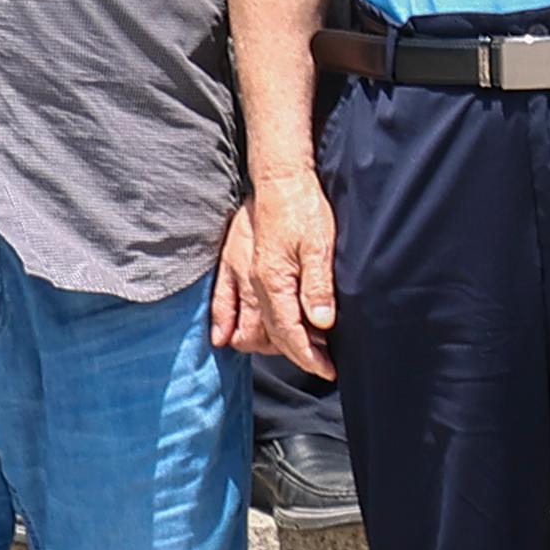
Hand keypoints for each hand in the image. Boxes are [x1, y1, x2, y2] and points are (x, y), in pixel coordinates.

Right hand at [233, 167, 339, 381]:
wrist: (279, 178)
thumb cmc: (303, 208)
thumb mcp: (320, 246)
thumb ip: (318, 286)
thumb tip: (321, 323)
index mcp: (274, 281)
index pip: (289, 334)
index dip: (309, 357)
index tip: (328, 371)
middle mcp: (251, 283)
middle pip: (266, 336)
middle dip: (293, 351)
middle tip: (321, 354)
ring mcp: (237, 274)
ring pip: (242, 326)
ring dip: (265, 340)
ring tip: (294, 342)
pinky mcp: (230, 263)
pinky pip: (220, 302)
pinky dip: (223, 324)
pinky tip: (226, 337)